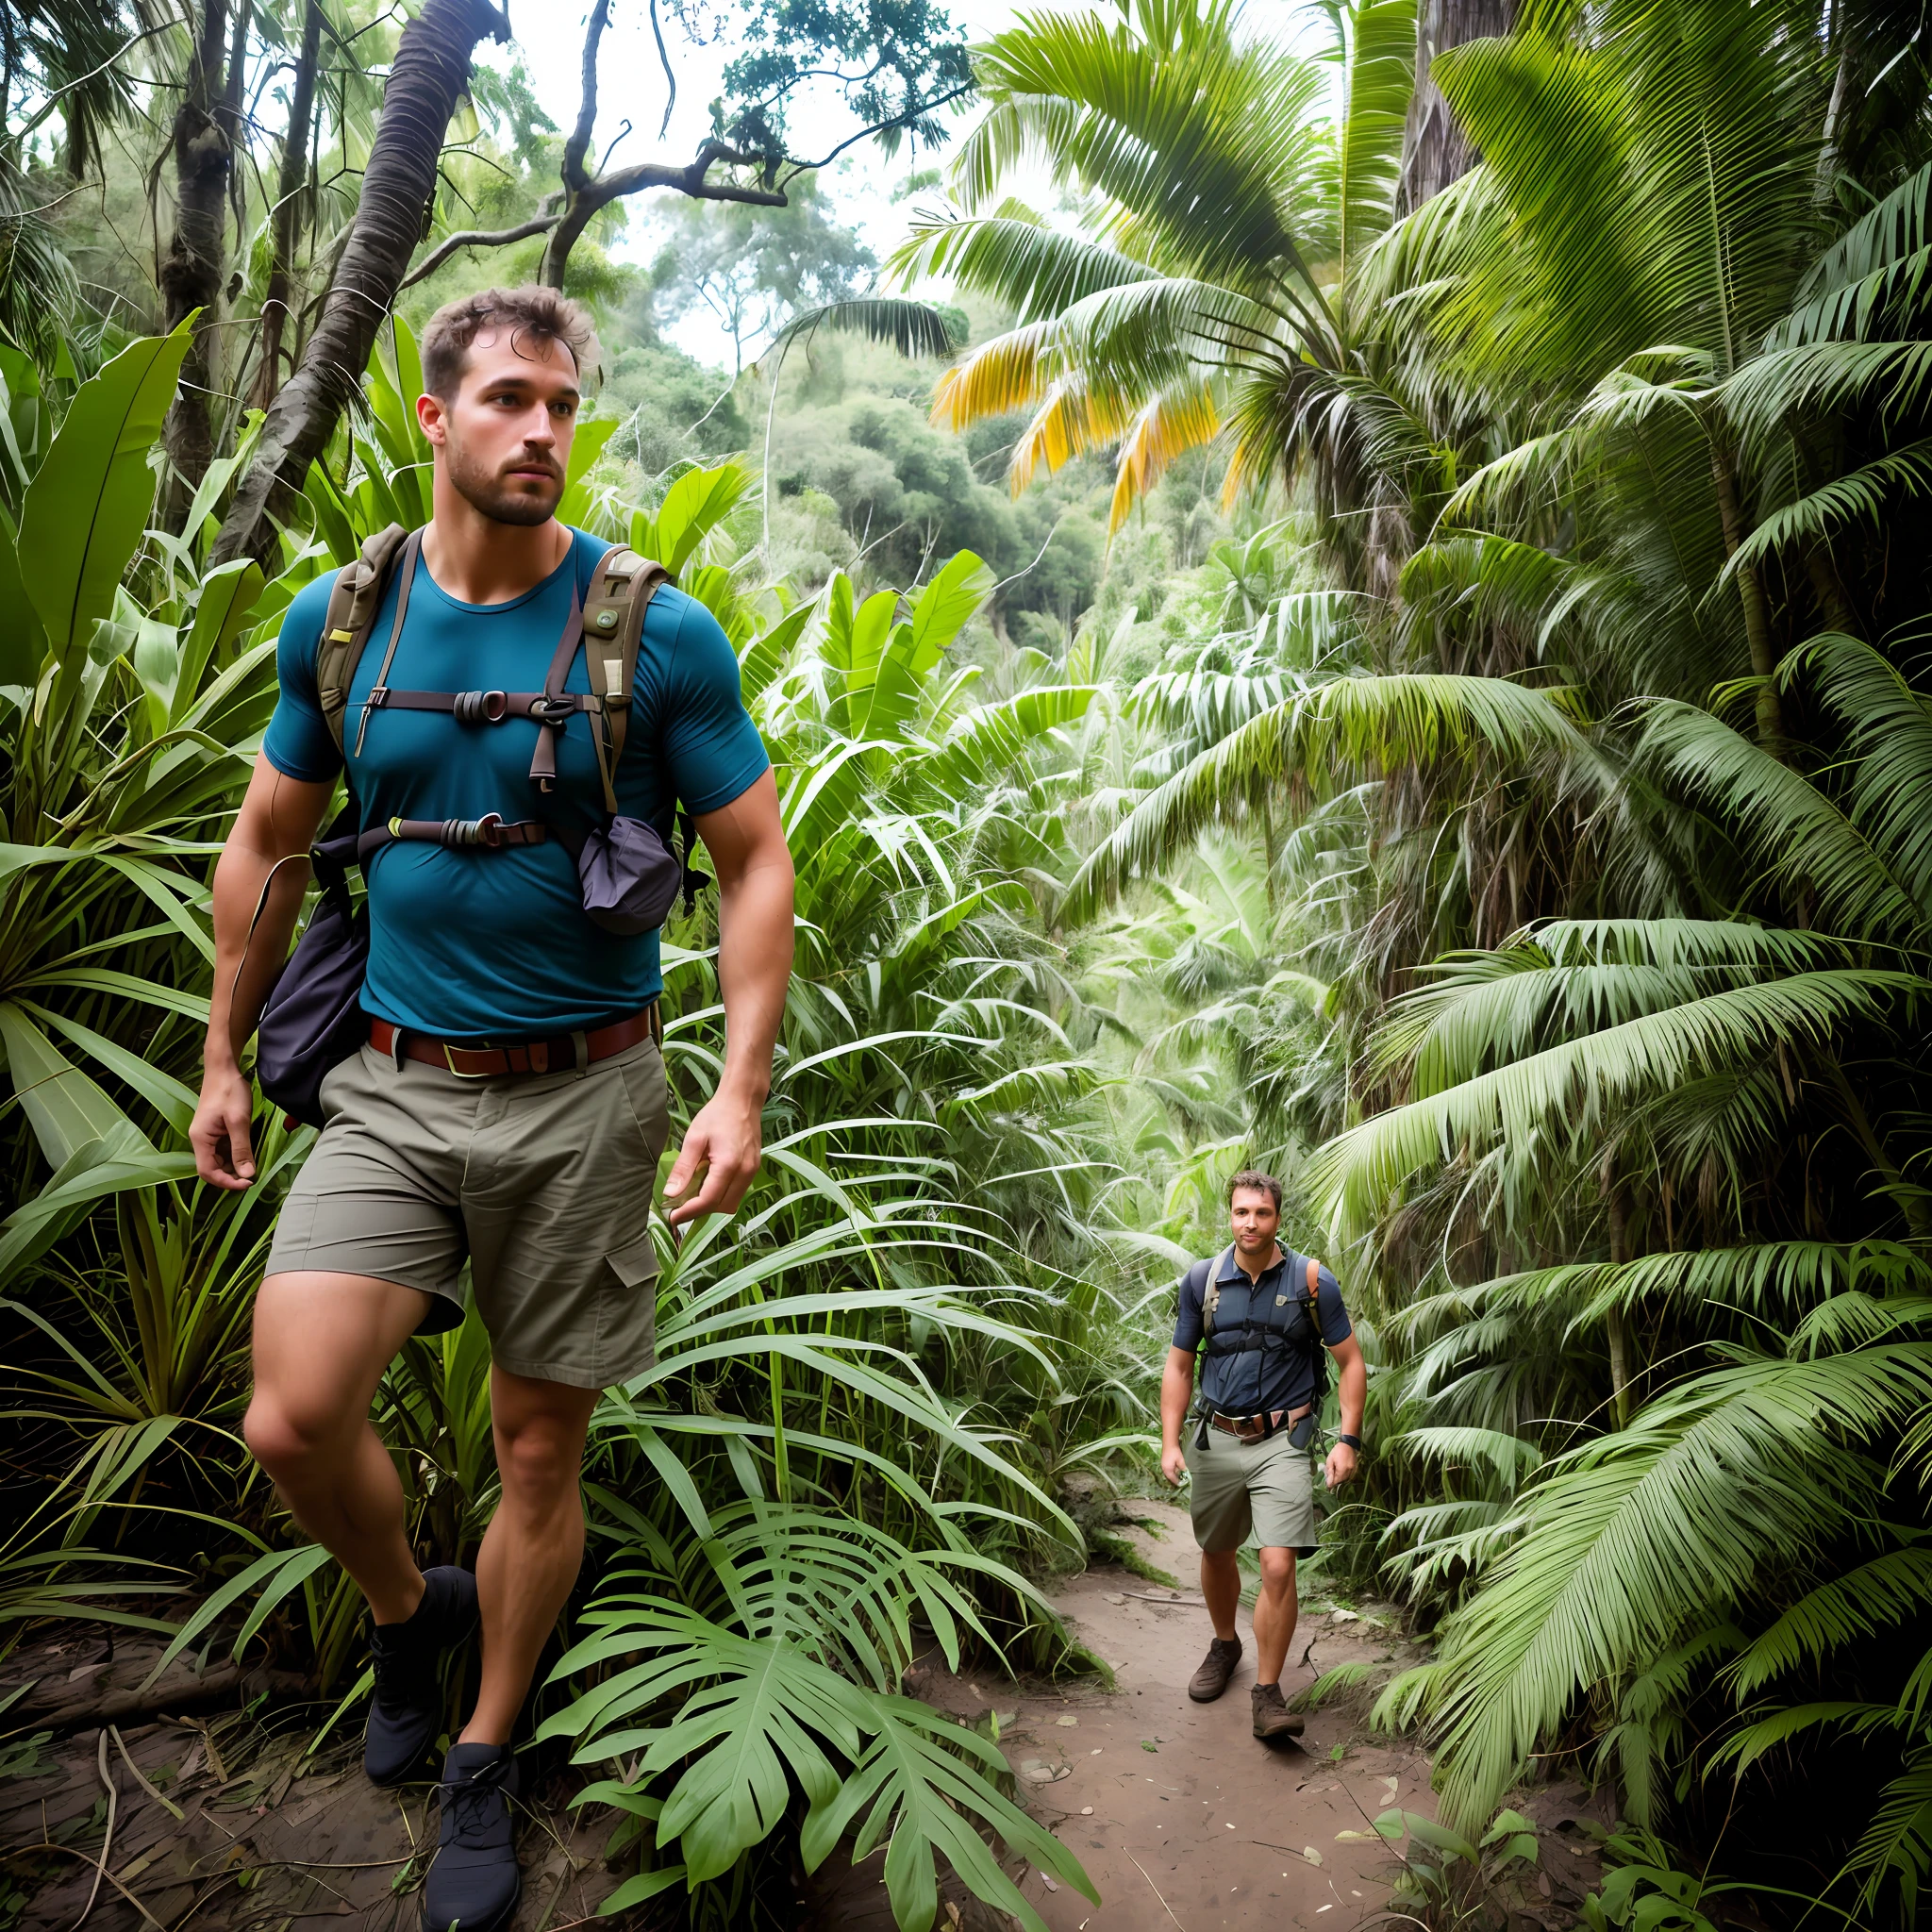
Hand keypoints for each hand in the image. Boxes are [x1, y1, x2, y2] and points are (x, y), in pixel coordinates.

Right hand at [191, 1063, 256, 1190]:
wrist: (224, 1068)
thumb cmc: (229, 1091)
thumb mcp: (239, 1120)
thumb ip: (242, 1148)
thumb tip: (247, 1175)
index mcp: (200, 1139)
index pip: (208, 1172)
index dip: (227, 1182)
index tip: (248, 1183)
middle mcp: (201, 1140)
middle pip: (212, 1169)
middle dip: (231, 1177)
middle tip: (253, 1178)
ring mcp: (208, 1136)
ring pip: (219, 1160)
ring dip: (234, 1167)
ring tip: (253, 1168)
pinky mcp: (216, 1131)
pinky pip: (223, 1150)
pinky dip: (235, 1156)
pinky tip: (249, 1155)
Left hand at [662, 1087, 763, 1228]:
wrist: (743, 1100)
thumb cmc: (717, 1114)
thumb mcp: (694, 1138)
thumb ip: (683, 1168)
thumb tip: (670, 1194)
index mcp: (729, 1164)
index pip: (708, 1200)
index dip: (689, 1212)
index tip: (672, 1216)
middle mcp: (745, 1172)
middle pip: (722, 1207)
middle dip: (700, 1211)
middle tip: (680, 1207)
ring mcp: (752, 1172)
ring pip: (731, 1203)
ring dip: (712, 1205)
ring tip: (692, 1197)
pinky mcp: (754, 1169)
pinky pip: (737, 1193)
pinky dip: (721, 1196)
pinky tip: (707, 1185)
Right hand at [1160, 1443, 1185, 1485]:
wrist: (1169, 1443)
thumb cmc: (1175, 1452)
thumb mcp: (1180, 1460)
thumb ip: (1182, 1468)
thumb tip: (1184, 1473)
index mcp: (1168, 1469)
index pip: (1172, 1479)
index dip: (1177, 1482)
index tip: (1181, 1484)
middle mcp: (1164, 1469)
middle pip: (1169, 1477)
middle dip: (1174, 1480)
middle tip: (1180, 1482)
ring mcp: (1163, 1466)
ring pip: (1168, 1474)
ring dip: (1173, 1476)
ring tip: (1178, 1478)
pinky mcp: (1163, 1463)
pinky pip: (1167, 1470)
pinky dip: (1171, 1472)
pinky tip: (1175, 1471)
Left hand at [1323, 1440, 1358, 1488]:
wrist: (1348, 1443)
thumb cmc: (1337, 1451)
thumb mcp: (1330, 1460)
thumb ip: (1330, 1472)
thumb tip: (1329, 1482)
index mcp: (1342, 1469)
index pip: (1336, 1480)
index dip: (1332, 1483)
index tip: (1328, 1486)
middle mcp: (1349, 1471)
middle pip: (1341, 1480)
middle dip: (1336, 1480)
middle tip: (1330, 1478)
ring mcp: (1353, 1469)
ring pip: (1346, 1478)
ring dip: (1340, 1478)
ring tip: (1335, 1474)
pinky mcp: (1355, 1467)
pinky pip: (1349, 1474)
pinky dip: (1344, 1474)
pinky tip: (1340, 1471)